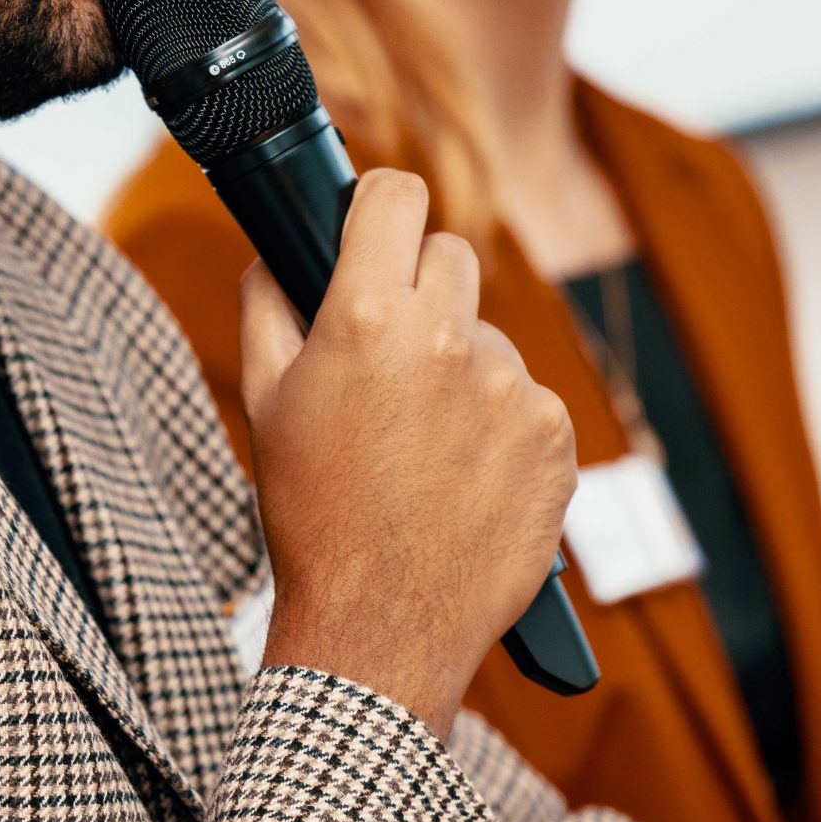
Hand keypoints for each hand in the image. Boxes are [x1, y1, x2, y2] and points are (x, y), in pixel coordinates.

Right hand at [240, 168, 575, 737]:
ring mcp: (513, 389)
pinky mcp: (556, 437)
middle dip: (420, 286)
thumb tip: (277, 253)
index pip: (397, 195)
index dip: (381, 202)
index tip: (375, 222)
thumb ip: (268, 306)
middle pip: (450, 255)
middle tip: (389, 350)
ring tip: (422, 443)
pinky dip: (501, 425)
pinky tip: (463, 475)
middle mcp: (448, 339)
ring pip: (488, 336)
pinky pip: (528, 398)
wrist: (380, 626)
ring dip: (460, 366)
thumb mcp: (264, 401)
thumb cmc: (310, 512)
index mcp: (368, 316)